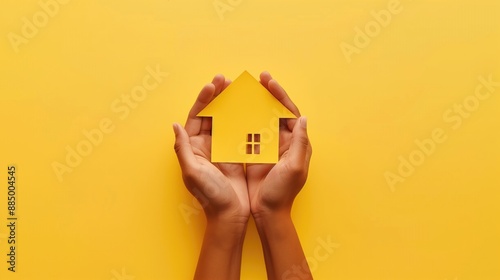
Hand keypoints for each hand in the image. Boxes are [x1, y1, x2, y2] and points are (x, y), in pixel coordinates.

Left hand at [173, 74, 249, 224]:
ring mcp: (219, 148)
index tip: (213, 86)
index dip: (203, 100)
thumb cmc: (210, 195)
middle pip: (209, 114)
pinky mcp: (234, 153)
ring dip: (229, 104)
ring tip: (236, 88)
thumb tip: (175, 125)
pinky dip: (241, 118)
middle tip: (226, 79)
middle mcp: (204, 145)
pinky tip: (248, 107)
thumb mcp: (192, 171)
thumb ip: (183, 148)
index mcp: (192, 148)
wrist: (230, 214)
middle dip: (216, 96)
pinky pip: (236, 131)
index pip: (196, 117)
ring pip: (223, 120)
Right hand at [247, 71, 312, 218]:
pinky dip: (241, 120)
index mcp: (295, 142)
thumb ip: (300, 142)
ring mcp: (268, 147)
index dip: (279, 94)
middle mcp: (283, 141)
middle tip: (256, 79)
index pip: (288, 111)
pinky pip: (248, 131)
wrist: (268, 213)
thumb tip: (303, 117)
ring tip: (243, 90)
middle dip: (266, 94)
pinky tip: (232, 111)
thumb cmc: (282, 192)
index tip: (267, 80)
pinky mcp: (254, 153)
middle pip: (275, 111)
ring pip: (261, 118)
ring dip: (253, 104)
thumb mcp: (295, 167)